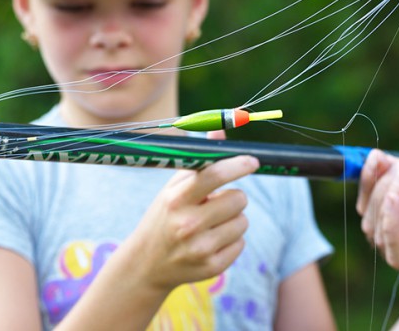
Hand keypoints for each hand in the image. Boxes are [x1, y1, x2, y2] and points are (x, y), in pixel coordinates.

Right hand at [123, 155, 258, 292]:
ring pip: (243, 222)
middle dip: (233, 197)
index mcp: (176, 200)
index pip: (214, 175)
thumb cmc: (164, 216)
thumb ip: (199, 160)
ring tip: (212, 223)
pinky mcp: (211, 267)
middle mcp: (187, 225)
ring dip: (233, 219)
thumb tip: (220, 130)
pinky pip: (241, 243)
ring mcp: (200, 249)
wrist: (146, 264)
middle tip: (218, 201)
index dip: (237, 165)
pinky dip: (232, 240)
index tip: (252, 161)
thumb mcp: (173, 188)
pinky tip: (211, 241)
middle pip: (238, 199)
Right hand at [356, 150, 398, 285]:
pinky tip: (398, 197)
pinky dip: (392, 221)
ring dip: (384, 198)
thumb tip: (381, 163)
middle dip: (375, 186)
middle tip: (389, 162)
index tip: (374, 156)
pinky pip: (398, 250)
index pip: (376, 204)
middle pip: (371, 218)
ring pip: (379, 233)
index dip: (370, 180)